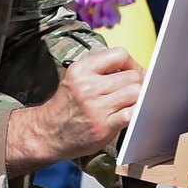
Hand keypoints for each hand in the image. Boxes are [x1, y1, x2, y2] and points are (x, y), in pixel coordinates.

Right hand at [5, 47, 144, 175]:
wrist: (48, 133)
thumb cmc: (69, 105)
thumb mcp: (78, 78)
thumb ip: (103, 70)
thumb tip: (139, 70)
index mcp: (81, 69)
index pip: (119, 54)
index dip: (132, 63)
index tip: (132, 73)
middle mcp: (87, 86)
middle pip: (132, 76)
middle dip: (137, 83)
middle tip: (132, 92)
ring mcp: (95, 107)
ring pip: (136, 92)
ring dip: (138, 99)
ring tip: (129, 104)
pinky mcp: (102, 126)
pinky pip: (130, 114)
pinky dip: (136, 113)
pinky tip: (132, 115)